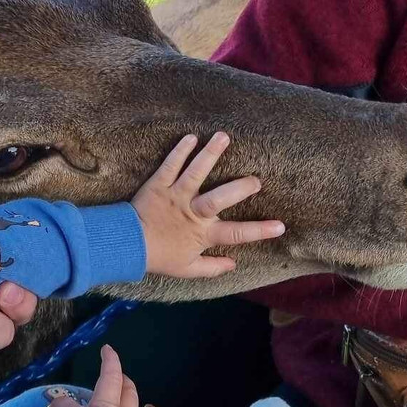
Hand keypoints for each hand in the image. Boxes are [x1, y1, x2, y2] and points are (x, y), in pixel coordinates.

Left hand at [132, 133, 284, 277]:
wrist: (126, 245)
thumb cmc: (159, 257)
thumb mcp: (187, 269)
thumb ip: (212, 267)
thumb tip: (234, 264)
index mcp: (202, 233)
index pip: (236, 233)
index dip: (259, 231)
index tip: (281, 225)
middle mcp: (192, 212)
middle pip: (219, 199)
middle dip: (238, 188)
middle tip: (255, 180)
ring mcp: (175, 196)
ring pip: (195, 173)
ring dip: (209, 154)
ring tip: (223, 137)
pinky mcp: (158, 184)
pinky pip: (170, 165)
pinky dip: (180, 151)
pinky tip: (191, 137)